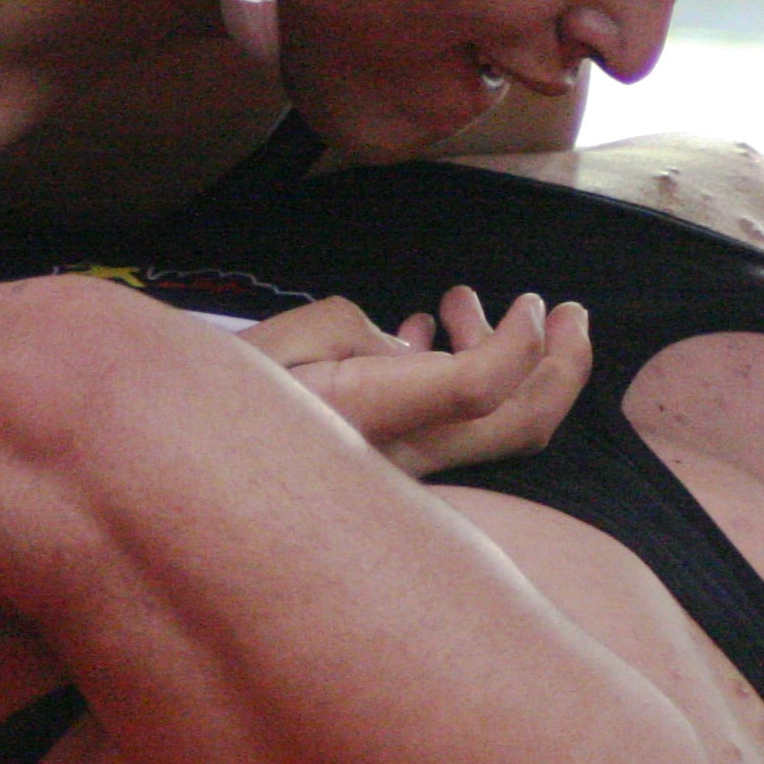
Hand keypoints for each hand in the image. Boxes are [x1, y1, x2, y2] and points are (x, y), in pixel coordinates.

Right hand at [243, 287, 591, 476]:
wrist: (189, 459)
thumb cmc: (230, 392)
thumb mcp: (296, 337)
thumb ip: (364, 330)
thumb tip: (405, 347)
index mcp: (384, 415)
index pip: (486, 386)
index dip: (524, 344)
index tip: (533, 304)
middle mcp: (406, 451)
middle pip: (516, 424)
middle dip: (561, 367)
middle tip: (574, 312)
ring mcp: (400, 462)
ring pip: (487, 424)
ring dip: (507, 359)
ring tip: (467, 301)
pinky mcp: (383, 457)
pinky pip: (444, 419)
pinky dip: (455, 370)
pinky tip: (422, 329)